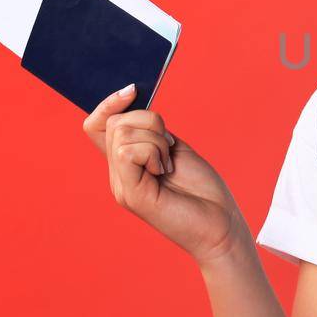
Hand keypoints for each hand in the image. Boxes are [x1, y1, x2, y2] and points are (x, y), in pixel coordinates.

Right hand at [81, 83, 245, 263]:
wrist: (221, 225)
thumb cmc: (202, 190)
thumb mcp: (173, 149)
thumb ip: (151, 132)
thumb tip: (132, 104)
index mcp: (126, 164)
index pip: (96, 126)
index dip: (109, 104)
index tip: (132, 91)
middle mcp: (118, 175)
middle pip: (116, 123)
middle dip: (150, 123)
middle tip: (170, 151)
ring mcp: (121, 185)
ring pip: (123, 133)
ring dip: (157, 140)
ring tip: (169, 165)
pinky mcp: (131, 195)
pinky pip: (128, 151)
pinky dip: (154, 152)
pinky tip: (166, 171)